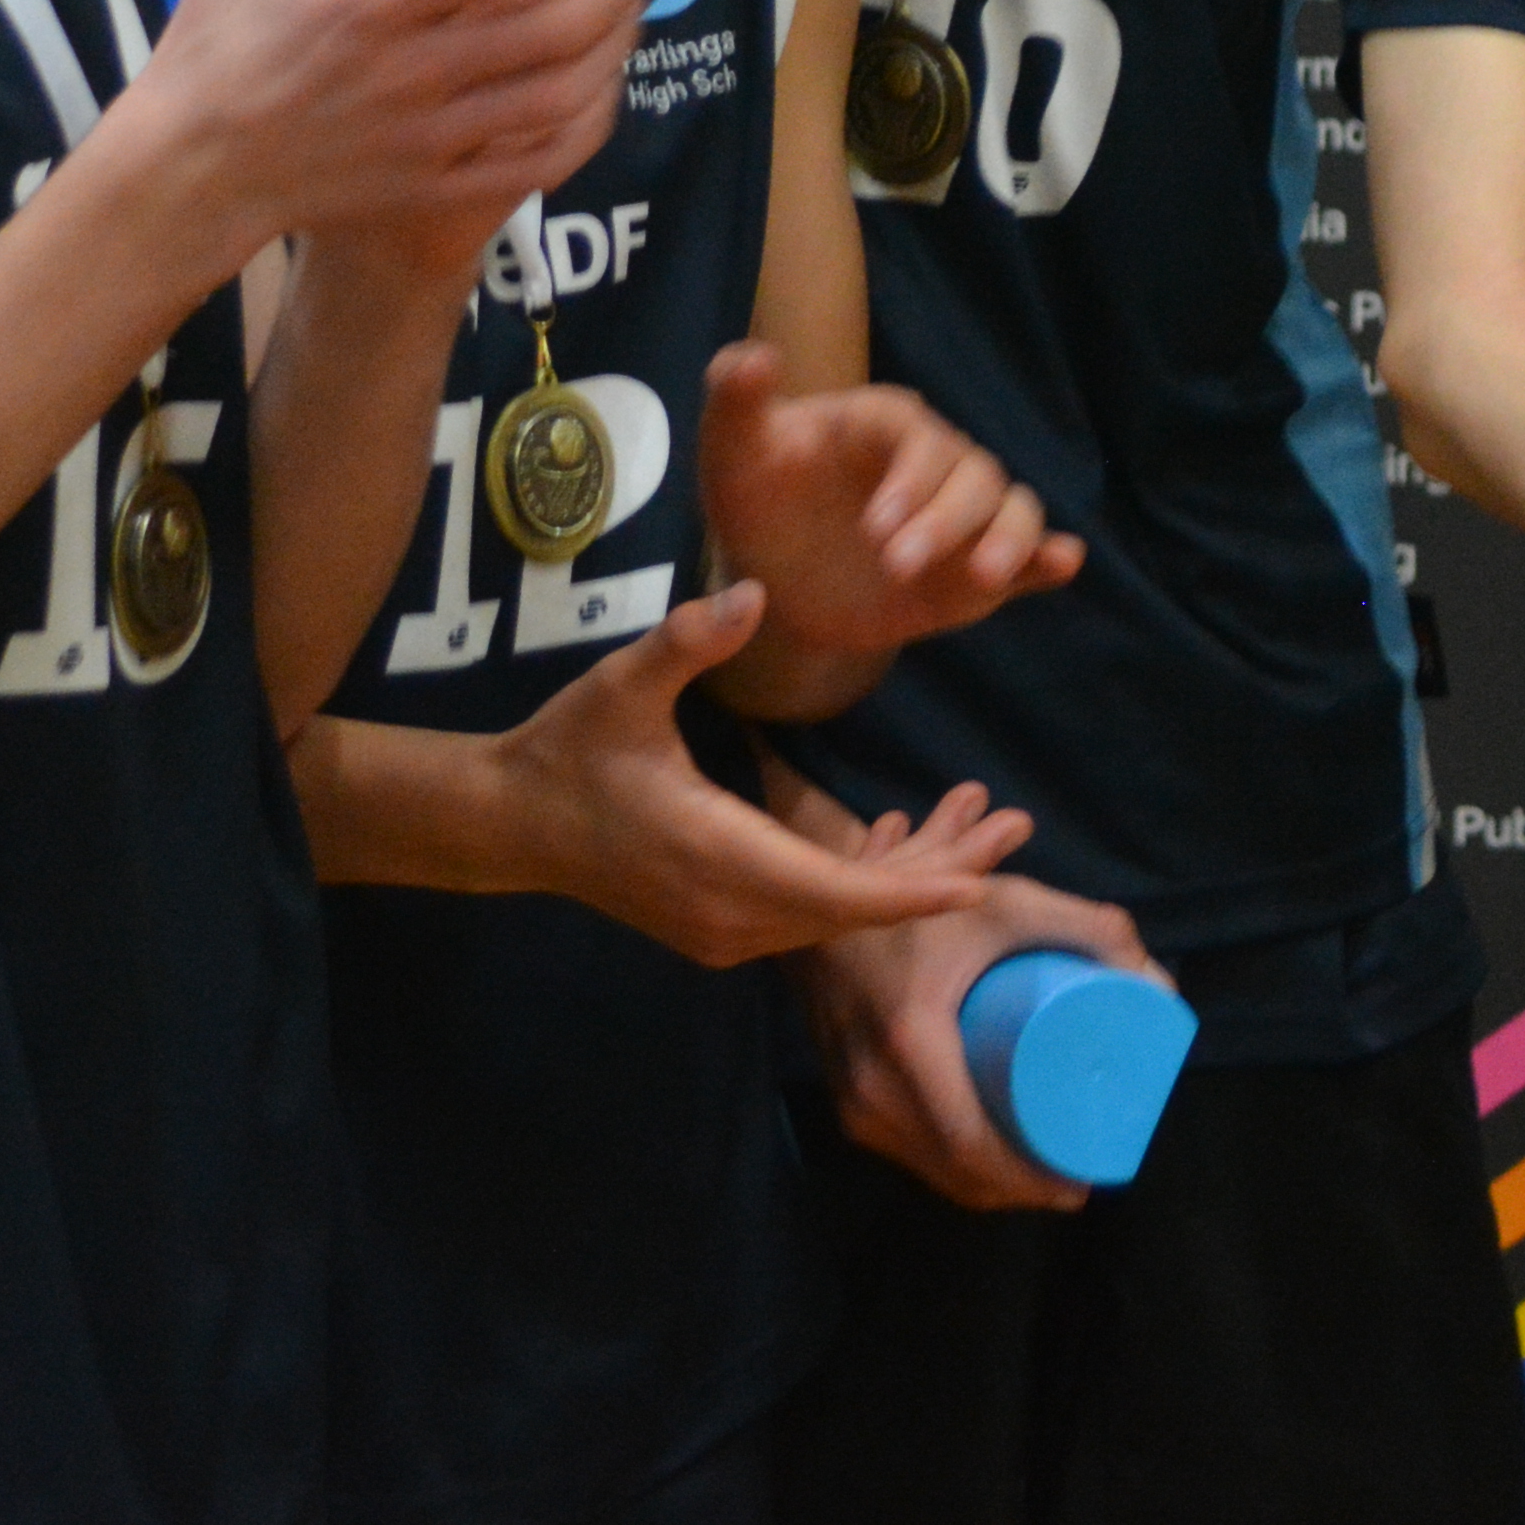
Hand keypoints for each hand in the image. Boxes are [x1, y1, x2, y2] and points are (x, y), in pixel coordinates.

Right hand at [142, 0, 677, 272]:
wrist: (185, 166)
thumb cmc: (219, 27)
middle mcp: (416, 68)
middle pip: (560, 22)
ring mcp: (433, 136)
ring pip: (564, 90)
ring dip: (617, 36)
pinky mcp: (439, 184)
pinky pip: (544, 157)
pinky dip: (587, 116)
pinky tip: (602, 75)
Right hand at [484, 584, 1027, 966]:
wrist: (510, 823)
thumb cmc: (570, 748)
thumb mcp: (623, 684)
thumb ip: (689, 641)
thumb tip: (754, 595)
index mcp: (717, 858)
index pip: (835, 891)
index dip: (911, 887)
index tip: (981, 881)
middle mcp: (730, 912)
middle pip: (855, 907)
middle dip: (938, 869)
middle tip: (1015, 824)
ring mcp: (724, 929)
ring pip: (838, 912)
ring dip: (907, 870)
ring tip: (981, 819)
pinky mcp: (720, 925)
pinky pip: (808, 911)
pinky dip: (859, 878)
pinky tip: (896, 833)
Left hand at [689, 347, 1079, 676]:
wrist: (778, 572)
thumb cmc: (758, 495)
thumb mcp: (732, 450)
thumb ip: (736, 399)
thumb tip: (754, 354)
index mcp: (886, 426)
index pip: (918, 436)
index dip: (909, 477)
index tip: (876, 523)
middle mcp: (936, 464)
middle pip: (973, 476)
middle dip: (946, 521)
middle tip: (896, 564)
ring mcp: (961, 516)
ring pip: (1011, 510)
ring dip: (1006, 539)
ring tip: (983, 576)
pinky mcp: (974, 568)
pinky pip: (1027, 555)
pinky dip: (1049, 557)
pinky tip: (1063, 562)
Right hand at [792, 863, 1164, 1214]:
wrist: (827, 909)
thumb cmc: (927, 902)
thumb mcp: (1009, 905)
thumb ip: (1089, 928)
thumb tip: (1160, 986)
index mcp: (908, 1046)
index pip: (970, 1144)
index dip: (1027, 1178)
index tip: (1081, 1183)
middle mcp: (871, 1087)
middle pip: (955, 1169)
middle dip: (1020, 1190)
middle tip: (1076, 1181)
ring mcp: (852, 1101)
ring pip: (930, 1170)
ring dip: (989, 1187)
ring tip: (1046, 1175)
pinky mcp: (847, 1104)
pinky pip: (907, 1156)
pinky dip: (953, 1172)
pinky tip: (992, 1174)